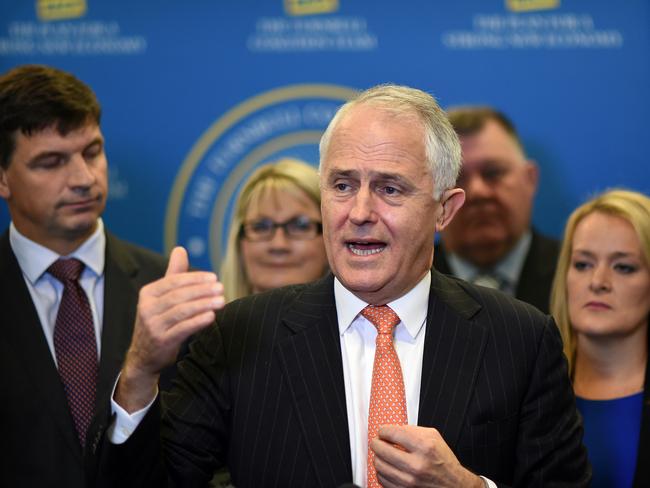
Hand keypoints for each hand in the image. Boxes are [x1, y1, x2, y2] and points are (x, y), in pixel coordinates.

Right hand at [115, 246, 224, 411]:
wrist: (144, 356)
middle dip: (202, 290)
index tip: (214, 277)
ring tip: (221, 301)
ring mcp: (153, 326)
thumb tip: (180, 249)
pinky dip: (197, 321)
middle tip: (221, 288)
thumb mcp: (162, 297)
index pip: (173, 282)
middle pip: (179, 295)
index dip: (195, 278)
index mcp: (148, 294)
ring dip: (203, 305)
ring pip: (182, 311)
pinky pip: (182, 329)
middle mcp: (147, 308)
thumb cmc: (159, 320)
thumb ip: (173, 274)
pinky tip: (211, 317)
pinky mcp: (161, 341)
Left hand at [371, 425, 483, 487]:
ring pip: (379, 465)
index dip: (383, 430)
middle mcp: (416, 465)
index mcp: (425, 447)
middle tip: (377, 441)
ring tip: (382, 454)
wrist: (453, 485)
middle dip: (376, 442)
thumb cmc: (443, 461)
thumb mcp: (434, 437)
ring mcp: (409, 481)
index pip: (393, 433)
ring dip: (377, 457)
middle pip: (381, 449)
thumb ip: (413, 430)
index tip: (383, 432)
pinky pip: (382, 479)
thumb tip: (393, 429)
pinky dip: (382, 471)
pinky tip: (388, 467)